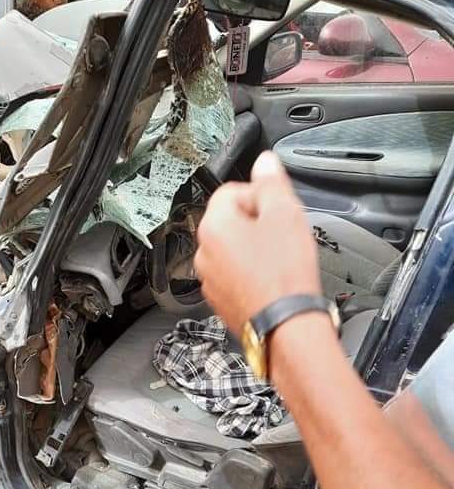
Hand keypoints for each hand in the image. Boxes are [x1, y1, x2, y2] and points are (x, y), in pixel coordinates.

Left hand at [194, 151, 321, 334]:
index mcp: (214, 225)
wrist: (284, 326)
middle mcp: (203, 252)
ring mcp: (209, 278)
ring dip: (255, 247)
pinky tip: (272, 278)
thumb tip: (264, 162)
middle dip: (257, 222)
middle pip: (231, 220)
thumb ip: (271, 182)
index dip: (260, 195)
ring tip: (280, 258)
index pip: (231, 190)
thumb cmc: (284, 275)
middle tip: (282, 233)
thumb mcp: (285, 214)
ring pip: (233, 249)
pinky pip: (234, 274)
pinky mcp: (220, 300)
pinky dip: (251, 272)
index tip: (278, 208)